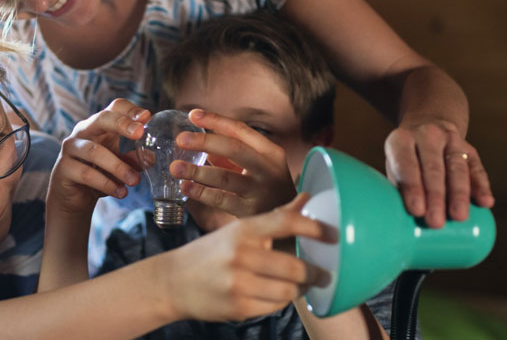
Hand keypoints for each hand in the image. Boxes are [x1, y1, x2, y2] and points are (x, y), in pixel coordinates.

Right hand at [48, 99, 148, 214]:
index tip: (148, 117)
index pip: (115, 107)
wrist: (75, 198)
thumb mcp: (120, 165)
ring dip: (118, 166)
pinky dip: (106, 183)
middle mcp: (84, 131)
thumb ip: (134, 159)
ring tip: (135, 180)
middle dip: (122, 124)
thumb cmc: (99, 174)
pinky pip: (86, 174)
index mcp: (101, 125)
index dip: (131, 110)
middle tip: (139, 134)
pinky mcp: (63, 168)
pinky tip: (120, 192)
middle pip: (101, 118)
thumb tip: (151, 157)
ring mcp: (71, 148)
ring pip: (95, 151)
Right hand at [162, 193, 330, 321]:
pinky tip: (279, 294)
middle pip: (295, 266)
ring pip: (288, 290)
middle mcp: (241, 255)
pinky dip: (282, 301)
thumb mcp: (238, 229)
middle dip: (315, 272)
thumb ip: (276, 217)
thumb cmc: (212, 252)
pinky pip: (275, 306)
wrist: (173, 282)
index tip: (333, 235)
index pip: (286, 223)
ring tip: (304, 284)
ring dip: (301, 289)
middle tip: (325, 272)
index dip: (314, 228)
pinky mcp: (238, 307)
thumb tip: (307, 198)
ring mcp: (239, 283)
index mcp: (243, 230)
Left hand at [169, 109, 297, 217]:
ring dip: (197, 171)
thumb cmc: (266, 186)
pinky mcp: (250, 211)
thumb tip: (198, 140)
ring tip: (176, 167)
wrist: (290, 220)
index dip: (215, 120)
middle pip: (234, 149)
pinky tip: (185, 187)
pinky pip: (221, 199)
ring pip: (225, 177)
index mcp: (270, 151)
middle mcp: (268, 169)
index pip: (241, 130)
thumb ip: (231, 153)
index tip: (192, 115)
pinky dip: (201, 192)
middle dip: (205, 141)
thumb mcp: (257, 165)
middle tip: (181, 139)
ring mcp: (260, 191)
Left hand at [384, 119, 493, 227]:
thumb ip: (398, 191)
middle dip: (435, 196)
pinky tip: (486, 202)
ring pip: (457, 167)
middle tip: (436, 222)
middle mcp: (427, 135)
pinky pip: (477, 169)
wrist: (427, 131)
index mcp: (401, 140)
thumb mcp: (394, 169)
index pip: (406, 163)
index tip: (417, 210)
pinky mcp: (470, 150)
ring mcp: (451, 140)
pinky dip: (482, 186)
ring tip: (459, 217)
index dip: (412, 187)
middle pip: (433, 167)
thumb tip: (401, 226)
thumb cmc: (405, 162)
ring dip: (459, 194)